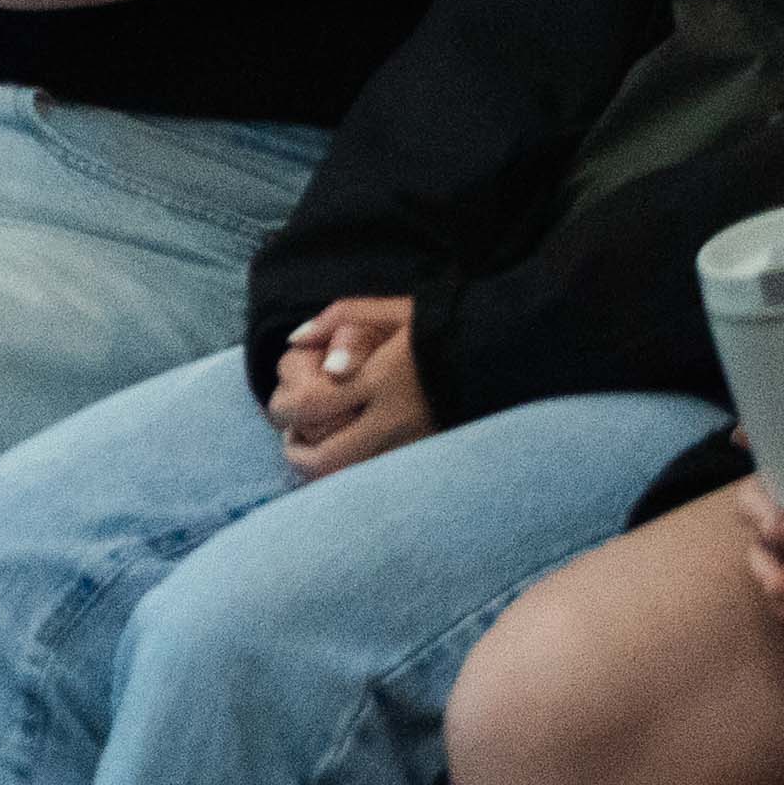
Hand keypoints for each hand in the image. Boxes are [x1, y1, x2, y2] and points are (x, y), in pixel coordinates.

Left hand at [266, 294, 430, 475]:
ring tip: (318, 451)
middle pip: (331, 457)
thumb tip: (294, 340)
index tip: (277, 410)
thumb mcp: (390, 309)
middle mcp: (397, 416)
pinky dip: (364, 472)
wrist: (506, 351)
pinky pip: (390, 474)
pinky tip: (354, 456)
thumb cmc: (442, 324)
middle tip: (292, 443)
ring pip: (360, 475)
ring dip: (330, 470)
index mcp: (380, 378)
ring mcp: (420, 441)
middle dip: (300, 457)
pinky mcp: (437, 453)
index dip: (284, 412)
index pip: (313, 404)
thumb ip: (336, 319)